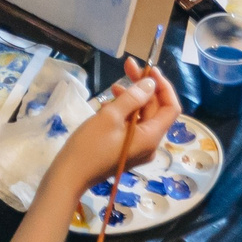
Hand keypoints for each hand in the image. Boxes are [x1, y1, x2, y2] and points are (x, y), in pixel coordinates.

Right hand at [45, 67, 180, 200]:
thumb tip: (150, 84)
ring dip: (132, 99)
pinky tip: (109, 104)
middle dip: (144, 88)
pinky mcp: (126, 150)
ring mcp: (138, 149)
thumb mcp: (110, 116)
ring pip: (143, 118)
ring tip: (114, 85)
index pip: (170, 108)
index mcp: (151, 137)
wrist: (71, 175)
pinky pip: (133, 127)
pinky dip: (125, 112)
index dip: (163, 87)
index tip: (150, 69)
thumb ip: (132, 98)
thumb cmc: (90, 145)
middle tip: (128, 66)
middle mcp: (150, 145)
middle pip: (155, 111)